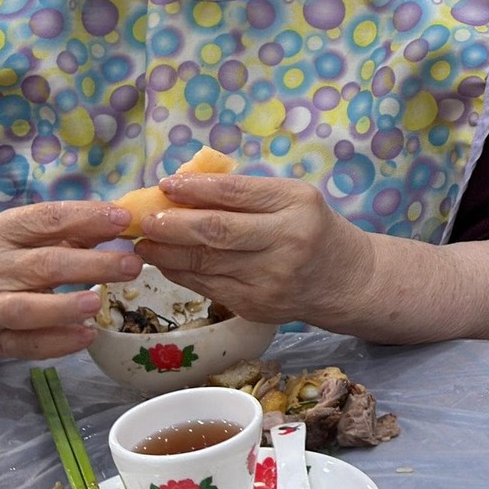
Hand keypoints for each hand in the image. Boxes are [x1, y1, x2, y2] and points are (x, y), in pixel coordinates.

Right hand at [0, 201, 141, 360]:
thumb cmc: (21, 260)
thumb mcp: (40, 237)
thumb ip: (79, 230)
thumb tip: (126, 223)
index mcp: (1, 231)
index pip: (46, 219)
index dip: (86, 217)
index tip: (124, 220)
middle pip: (43, 265)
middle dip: (91, 265)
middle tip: (131, 265)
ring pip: (26, 309)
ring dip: (64, 307)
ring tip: (98, 303)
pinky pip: (26, 345)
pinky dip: (57, 342)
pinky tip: (87, 336)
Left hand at [135, 171, 368, 327]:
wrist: (345, 280)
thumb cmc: (311, 228)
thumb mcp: (292, 198)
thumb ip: (246, 193)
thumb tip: (183, 187)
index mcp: (296, 204)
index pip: (236, 194)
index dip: (195, 189)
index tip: (165, 184)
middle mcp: (286, 242)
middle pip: (217, 232)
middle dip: (172, 224)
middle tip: (145, 219)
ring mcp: (271, 278)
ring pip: (205, 263)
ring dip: (167, 252)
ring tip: (144, 241)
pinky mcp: (256, 305)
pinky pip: (208, 287)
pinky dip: (181, 272)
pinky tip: (165, 262)